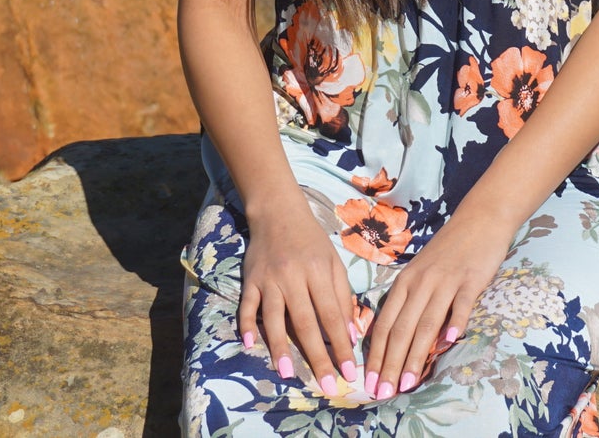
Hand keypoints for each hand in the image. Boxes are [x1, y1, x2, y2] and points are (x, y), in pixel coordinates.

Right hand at [238, 196, 360, 397]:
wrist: (278, 213)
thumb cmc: (311, 242)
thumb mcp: (334, 262)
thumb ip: (343, 297)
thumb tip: (351, 335)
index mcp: (319, 272)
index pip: (333, 316)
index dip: (341, 345)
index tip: (349, 372)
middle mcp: (293, 277)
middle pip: (306, 323)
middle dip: (318, 357)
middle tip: (326, 385)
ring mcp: (269, 280)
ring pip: (275, 318)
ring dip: (280, 347)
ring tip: (288, 374)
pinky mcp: (250, 280)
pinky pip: (247, 306)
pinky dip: (247, 325)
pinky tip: (249, 345)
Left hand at [363, 210, 512, 399]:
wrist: (479, 220)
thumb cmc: (447, 251)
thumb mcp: (420, 274)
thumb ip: (410, 303)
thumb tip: (397, 341)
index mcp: (404, 283)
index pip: (385, 324)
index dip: (376, 355)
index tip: (369, 383)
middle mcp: (420, 283)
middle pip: (401, 329)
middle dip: (390, 364)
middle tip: (384, 393)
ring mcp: (445, 281)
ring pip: (426, 323)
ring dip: (416, 356)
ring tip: (408, 383)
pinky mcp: (470, 279)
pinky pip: (460, 304)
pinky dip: (455, 322)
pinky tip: (450, 341)